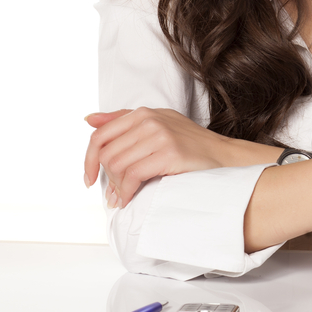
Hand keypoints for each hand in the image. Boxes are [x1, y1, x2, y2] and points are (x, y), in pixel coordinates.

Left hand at [83, 107, 234, 208]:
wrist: (223, 156)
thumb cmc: (191, 144)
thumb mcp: (158, 123)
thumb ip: (124, 120)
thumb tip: (89, 119)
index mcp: (143, 113)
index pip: (100, 135)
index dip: (88, 160)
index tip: (89, 178)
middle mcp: (150, 120)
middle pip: (107, 154)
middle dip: (106, 179)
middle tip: (114, 193)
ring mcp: (160, 136)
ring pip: (117, 165)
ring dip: (116, 187)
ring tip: (123, 197)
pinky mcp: (168, 153)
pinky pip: (133, 175)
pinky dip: (126, 191)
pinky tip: (129, 198)